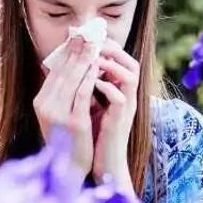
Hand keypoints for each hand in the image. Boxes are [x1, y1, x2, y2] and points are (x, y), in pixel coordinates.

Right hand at [33, 37, 99, 172]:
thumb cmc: (68, 140)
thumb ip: (62, 91)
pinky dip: (89, 77)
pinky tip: (96, 66)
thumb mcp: (60, 113)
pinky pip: (81, 94)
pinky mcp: (73, 122)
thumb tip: (65, 65)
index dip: (66, 50)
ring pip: (71, 79)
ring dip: (83, 58)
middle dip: (75, 49)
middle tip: (86, 32)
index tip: (77, 34)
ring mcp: (57, 114)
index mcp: (40, 101)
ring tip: (93, 43)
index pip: (54, 70)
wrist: (70, 169)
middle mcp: (44, 106)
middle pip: (62, 71)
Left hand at [92, 40, 139, 191]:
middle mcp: (127, 97)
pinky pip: (120, 98)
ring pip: (131, 77)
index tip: (90, 39)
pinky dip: (107, 88)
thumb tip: (71, 68)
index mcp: (120, 92)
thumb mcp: (90, 107)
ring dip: (112, 65)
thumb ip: (87, 88)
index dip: (110, 47)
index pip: (122, 61)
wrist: (102, 164)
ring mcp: (126, 109)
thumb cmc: (94, 136)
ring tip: (94, 59)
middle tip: (94, 42)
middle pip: (132, 63)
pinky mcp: (120, 121)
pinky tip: (91, 83)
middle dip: (113, 50)